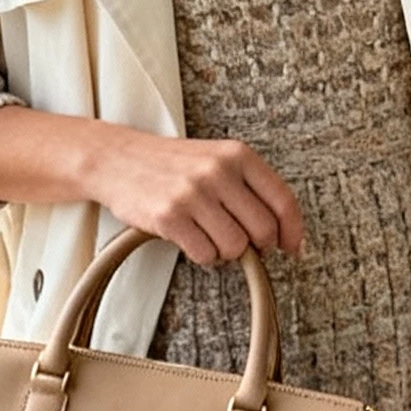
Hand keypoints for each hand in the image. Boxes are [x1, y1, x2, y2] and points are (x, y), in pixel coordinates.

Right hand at [88, 125, 304, 269]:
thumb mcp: (216, 160)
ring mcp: (194, 193)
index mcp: (237, 155)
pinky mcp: (170, 216)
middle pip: (262, 231)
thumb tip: (282, 233)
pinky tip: (191, 239)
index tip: (292, 249)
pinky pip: (205, 254)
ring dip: (225, 252)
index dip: (293, 232)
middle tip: (239, 242)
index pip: (282, 201)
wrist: (117, 159)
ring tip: (208, 236)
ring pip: (235, 247)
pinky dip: (203, 255)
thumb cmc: (172, 165)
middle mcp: (218, 171)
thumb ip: (250, 188)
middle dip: (256, 246)